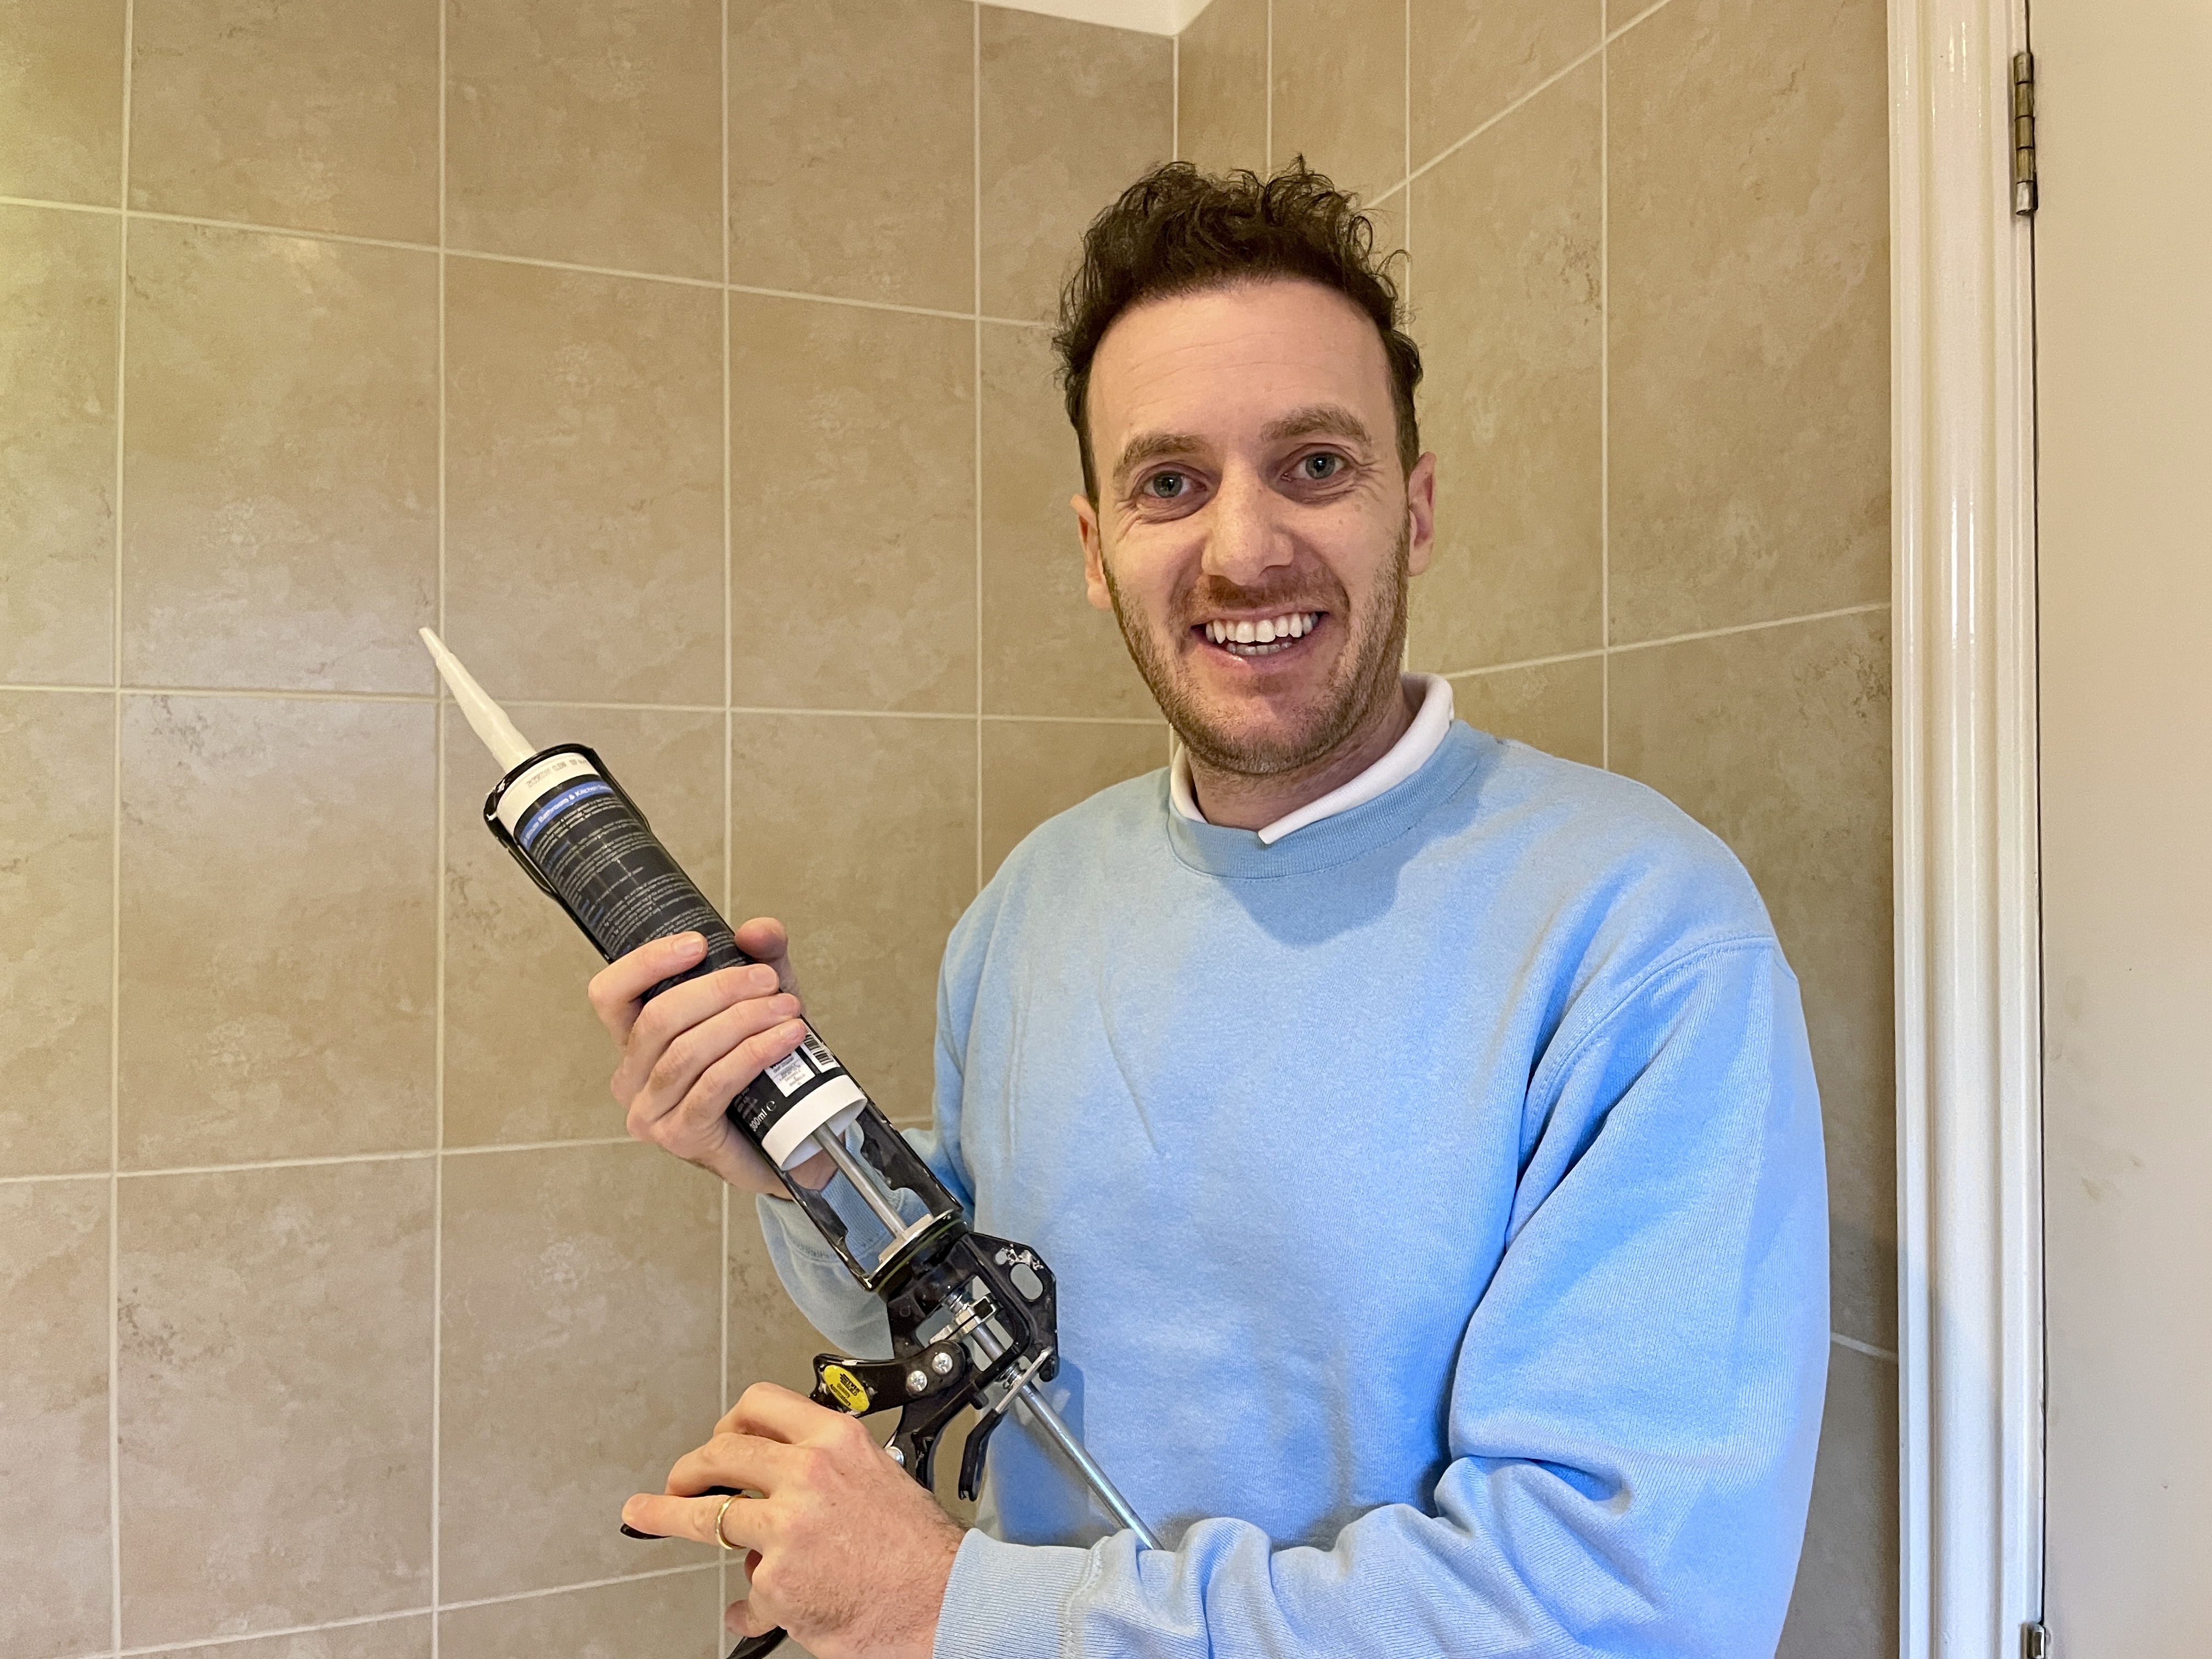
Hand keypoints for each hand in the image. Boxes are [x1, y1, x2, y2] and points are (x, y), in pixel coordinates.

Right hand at [587, 918, 830, 1195]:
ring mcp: (652, 1112)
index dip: (646, 963)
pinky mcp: (682, 1137)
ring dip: (741, 1021)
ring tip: (786, 1009)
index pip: (611, 994)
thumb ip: (762, 960)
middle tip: (767, 980)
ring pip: (687, 1052)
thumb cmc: (765, 1071)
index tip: (698, 943)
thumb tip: (757, 930)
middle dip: (718, 990)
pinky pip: (713, 1085)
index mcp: (636, 1040)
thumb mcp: (763, 1002)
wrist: (792, 1137)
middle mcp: (632, 1077)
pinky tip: (785, 1038)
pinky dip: (753, 1055)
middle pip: (658, 1018)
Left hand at [623, 1383, 964, 1658]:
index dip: (728, 1423)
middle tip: (675, 1484)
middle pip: (720, 1454)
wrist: (943, 1599)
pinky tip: (755, 1610)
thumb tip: (784, 1481)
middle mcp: (807, 1475)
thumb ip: (827, 1469)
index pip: (760, 1405)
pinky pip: (748, 1590)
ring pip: (709, 1517)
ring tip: (647, 1515)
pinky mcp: (777, 1581)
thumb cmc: (918, 1548)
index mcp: (835, 1441)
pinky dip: (750, 1604)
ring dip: (668, 1516)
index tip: (717, 1438)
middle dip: (687, 1470)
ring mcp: (786, 1528)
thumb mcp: (877, 1476)